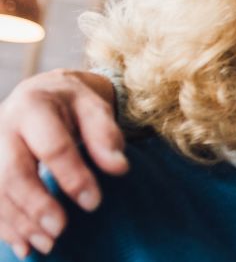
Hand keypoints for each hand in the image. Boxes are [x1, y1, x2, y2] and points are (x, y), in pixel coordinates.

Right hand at [0, 69, 125, 257]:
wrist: (39, 93)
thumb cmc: (72, 105)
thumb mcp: (94, 107)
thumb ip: (106, 135)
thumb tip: (119, 168)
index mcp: (34, 107)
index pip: (53, 147)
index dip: (73, 177)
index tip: (93, 203)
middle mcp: (3, 128)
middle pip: (13, 172)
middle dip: (36, 205)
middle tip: (60, 230)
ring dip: (19, 222)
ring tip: (47, 244)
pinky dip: (5, 226)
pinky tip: (24, 247)